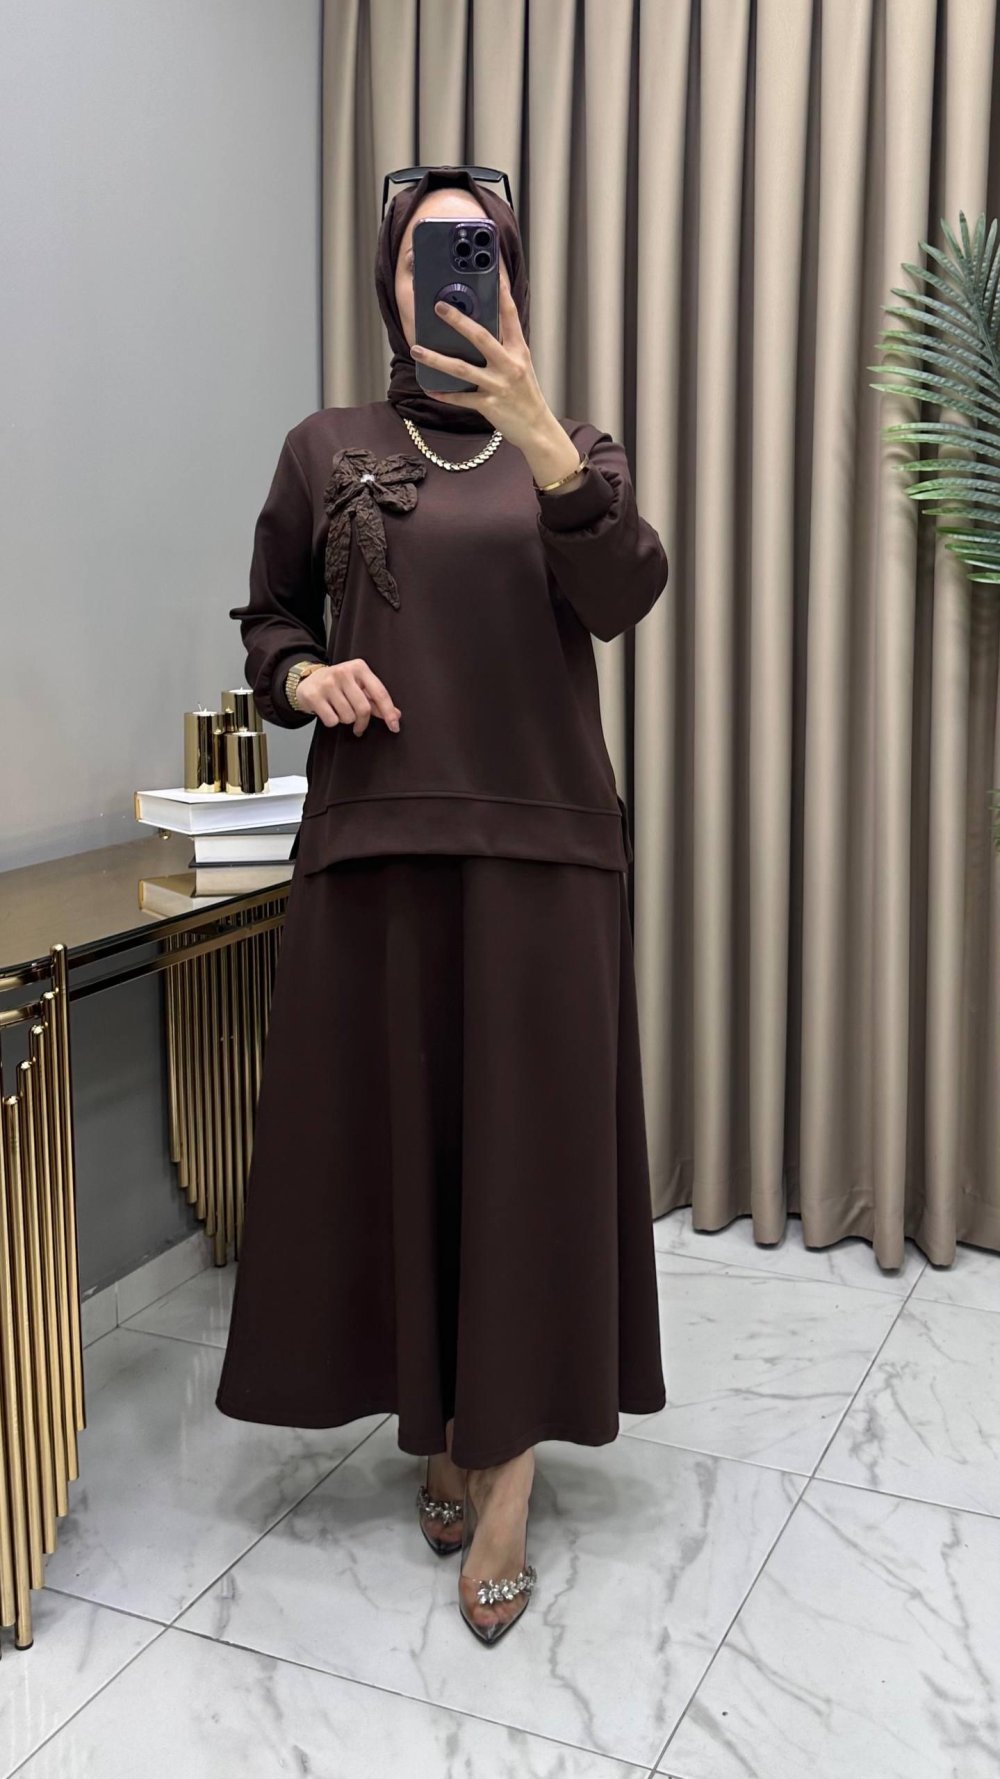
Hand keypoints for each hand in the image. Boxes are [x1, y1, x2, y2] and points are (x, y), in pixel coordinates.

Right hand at [296, 659, 400, 734]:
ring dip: (346, 720)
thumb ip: (376, 700)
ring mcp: (327, 683)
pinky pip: (332, 720)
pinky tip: (328, 711)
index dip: (389, 713)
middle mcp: (343, 672)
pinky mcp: (313, 695)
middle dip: (363, 722)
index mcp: (359, 668)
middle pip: (363, 709)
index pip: (379, 693)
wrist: (307, 680)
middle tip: (359, 726)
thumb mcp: (358, 687)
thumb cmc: (338, 685)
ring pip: (347, 717)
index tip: (394, 727)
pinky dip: (332, 721)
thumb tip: (396, 715)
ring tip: (339, 711)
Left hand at [410, 272, 548, 453]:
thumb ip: (502, 348)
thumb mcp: (520, 366)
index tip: (493, 271)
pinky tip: (429, 387)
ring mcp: (498, 386)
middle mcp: (510, 365)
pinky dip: (444, 393)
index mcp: (519, 351)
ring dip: (436, 359)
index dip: (502, 292)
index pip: (510, 316)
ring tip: (416, 349)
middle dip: (458, 321)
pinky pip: (461, 398)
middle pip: (481, 337)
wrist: (537, 429)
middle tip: (439, 307)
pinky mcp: (489, 406)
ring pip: (462, 369)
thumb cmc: (526, 395)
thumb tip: (477, 330)